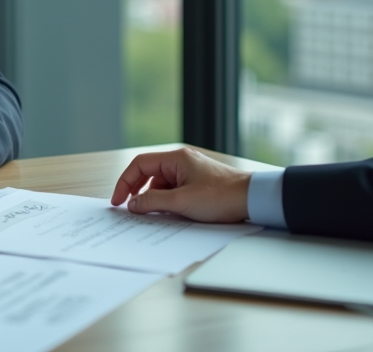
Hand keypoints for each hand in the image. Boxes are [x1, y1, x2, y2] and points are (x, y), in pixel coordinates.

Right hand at [109, 147, 251, 222]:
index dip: (125, 182)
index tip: (118, 201)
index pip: (139, 165)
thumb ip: (153, 202)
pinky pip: (174, 190)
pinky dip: (167, 201)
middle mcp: (181, 161)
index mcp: (175, 158)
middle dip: (136, 191)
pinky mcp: (198, 183)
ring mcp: (190, 172)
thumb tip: (132, 204)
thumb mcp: (182, 202)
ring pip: (161, 184)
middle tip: (128, 208)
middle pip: (148, 173)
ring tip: (150, 215)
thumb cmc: (222, 197)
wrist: (254, 200)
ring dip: (153, 198)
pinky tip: (168, 214)